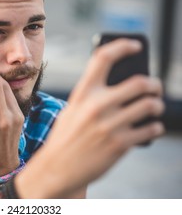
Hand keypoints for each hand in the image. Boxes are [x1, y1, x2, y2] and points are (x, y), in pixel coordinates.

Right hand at [15, 38, 164, 197]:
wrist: (57, 168)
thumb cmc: (65, 137)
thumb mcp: (72, 110)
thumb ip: (92, 97)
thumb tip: (124, 85)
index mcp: (82, 93)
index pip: (103, 57)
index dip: (123, 46)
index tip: (136, 46)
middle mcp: (96, 106)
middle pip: (140, 82)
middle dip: (153, 84)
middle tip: (154, 87)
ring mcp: (109, 125)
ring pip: (151, 105)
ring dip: (157, 105)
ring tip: (154, 107)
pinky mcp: (120, 145)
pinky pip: (151, 129)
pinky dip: (155, 127)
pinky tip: (151, 127)